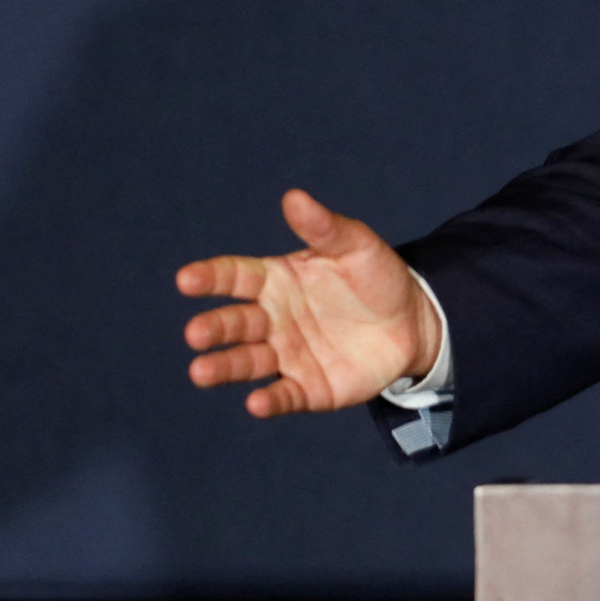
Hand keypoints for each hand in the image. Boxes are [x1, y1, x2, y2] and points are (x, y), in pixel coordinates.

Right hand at [176, 189, 441, 417]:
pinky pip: (284, 395)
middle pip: (235, 323)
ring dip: (224, 367)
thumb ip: (324, 227)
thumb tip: (294, 197)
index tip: (186, 279)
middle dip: (213, 328)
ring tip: (200, 372)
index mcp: (276, 280)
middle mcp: (272, 319)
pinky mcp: (307, 387)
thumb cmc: (376, 278)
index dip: (210, 277)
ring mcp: (287, 355)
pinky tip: (256, 403)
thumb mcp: (356, 246)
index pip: (235, 276)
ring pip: (247, 362)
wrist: (413, 322)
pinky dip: (269, 401)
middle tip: (195, 333)